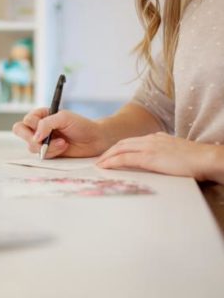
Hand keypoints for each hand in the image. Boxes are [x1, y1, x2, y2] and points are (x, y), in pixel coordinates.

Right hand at [12, 108, 105, 157]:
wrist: (94, 139)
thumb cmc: (81, 125)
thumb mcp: (64, 117)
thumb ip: (46, 123)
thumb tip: (35, 137)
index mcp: (41, 116)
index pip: (26, 119)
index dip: (33, 124)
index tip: (45, 126)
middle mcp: (39, 128)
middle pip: (20, 131)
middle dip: (31, 137)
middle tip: (43, 140)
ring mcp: (42, 141)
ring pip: (31, 146)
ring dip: (48, 146)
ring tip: (63, 142)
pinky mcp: (48, 153)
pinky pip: (41, 156)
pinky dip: (52, 152)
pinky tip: (64, 148)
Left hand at [96, 132, 210, 180]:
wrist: (206, 158)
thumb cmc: (195, 160)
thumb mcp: (176, 153)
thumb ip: (164, 153)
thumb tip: (157, 160)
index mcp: (156, 138)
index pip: (131, 141)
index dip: (118, 148)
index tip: (110, 155)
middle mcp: (150, 139)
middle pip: (122, 143)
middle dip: (108, 151)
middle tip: (99, 160)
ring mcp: (149, 147)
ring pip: (120, 149)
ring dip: (107, 156)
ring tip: (98, 164)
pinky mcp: (149, 157)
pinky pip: (125, 158)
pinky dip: (112, 162)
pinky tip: (104, 167)